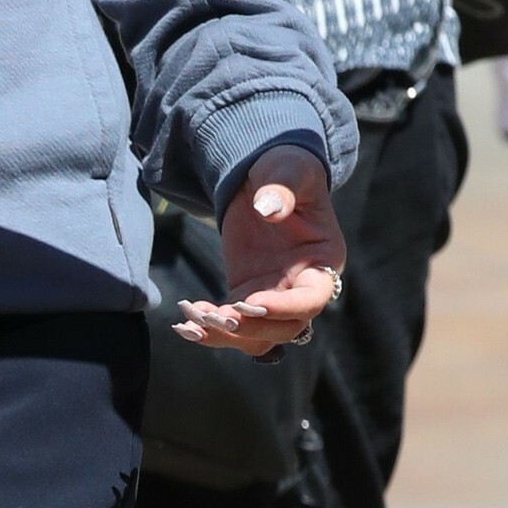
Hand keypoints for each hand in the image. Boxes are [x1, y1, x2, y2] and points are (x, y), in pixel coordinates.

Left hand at [172, 147, 344, 359]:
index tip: (252, 302)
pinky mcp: (247, 294)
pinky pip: (233, 323)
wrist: (263, 175)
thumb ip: (283, 188)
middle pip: (286, 329)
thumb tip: (268, 209)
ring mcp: (275, 295)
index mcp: (323, 262)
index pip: (312, 299)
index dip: (285, 307)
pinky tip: (184, 323)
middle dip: (251, 327)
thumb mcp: (289, 170)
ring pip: (257, 336)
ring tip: (192, 323)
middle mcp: (303, 287)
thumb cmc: (285, 170)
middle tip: (218, 316)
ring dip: (226, 336)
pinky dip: (210, 328)